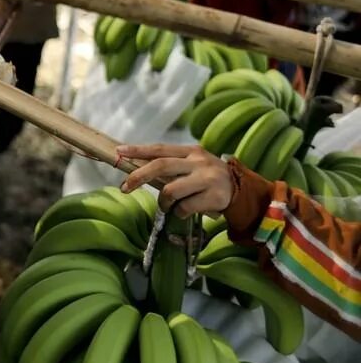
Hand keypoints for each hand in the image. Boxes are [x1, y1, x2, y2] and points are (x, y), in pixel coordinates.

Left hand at [117, 144, 233, 217]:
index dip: (138, 150)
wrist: (244, 192)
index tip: (119, 152)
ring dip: (163, 202)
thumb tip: (138, 169)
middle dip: (138, 176)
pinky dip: (179, 213)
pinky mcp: (214, 196)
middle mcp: (199, 162)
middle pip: (161, 166)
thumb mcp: (193, 166)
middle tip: (124, 187)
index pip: (160, 149)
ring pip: (170, 190)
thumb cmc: (209, 179)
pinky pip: (184, 207)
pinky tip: (184, 212)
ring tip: (167, 206)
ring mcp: (207, 179)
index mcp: (191, 151)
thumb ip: (171, 166)